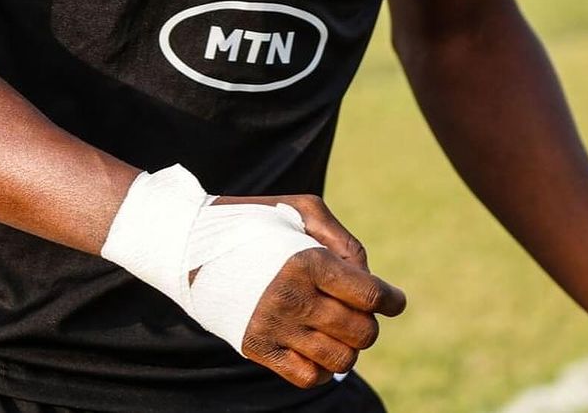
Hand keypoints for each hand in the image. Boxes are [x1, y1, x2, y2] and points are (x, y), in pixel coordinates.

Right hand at [217, 193, 405, 388]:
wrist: (192, 242)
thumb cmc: (255, 220)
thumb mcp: (301, 211)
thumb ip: (342, 241)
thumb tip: (367, 279)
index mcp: (306, 260)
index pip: (368, 295)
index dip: (391, 300)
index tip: (395, 301)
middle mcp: (292, 297)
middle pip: (361, 332)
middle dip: (368, 321)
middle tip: (356, 309)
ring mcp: (274, 327)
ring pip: (340, 359)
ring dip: (348, 346)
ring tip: (337, 328)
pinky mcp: (257, 348)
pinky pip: (309, 377)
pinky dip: (323, 368)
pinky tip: (318, 346)